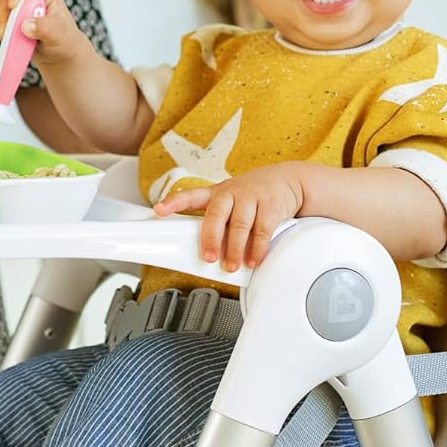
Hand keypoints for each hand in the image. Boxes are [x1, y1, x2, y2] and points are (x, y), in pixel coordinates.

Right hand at [0, 0, 89, 69]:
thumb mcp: (60, 34)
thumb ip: (45, 28)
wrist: (61, 55)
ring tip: (0, 37)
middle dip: (4, 12)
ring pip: (2, 7)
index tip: (12, 5)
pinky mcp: (13, 22)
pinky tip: (1, 37)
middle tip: (3, 31)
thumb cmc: (65, 40)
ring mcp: (21, 11)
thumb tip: (26, 25)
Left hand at [153, 163, 309, 271]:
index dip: (173, 202)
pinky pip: (262, 230)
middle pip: (217, 215)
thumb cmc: (252, 195)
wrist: (287, 180)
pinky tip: (253, 260)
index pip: (190, 195)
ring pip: (240, 226)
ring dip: (235, 249)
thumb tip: (207, 253)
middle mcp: (231, 193)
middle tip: (209, 258)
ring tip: (232, 266)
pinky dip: (257, 249)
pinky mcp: (271, 205)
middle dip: (212, 238)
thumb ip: (219, 223)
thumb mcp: (231, 200)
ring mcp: (251, 197)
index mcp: (216, 193)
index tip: (158, 210)